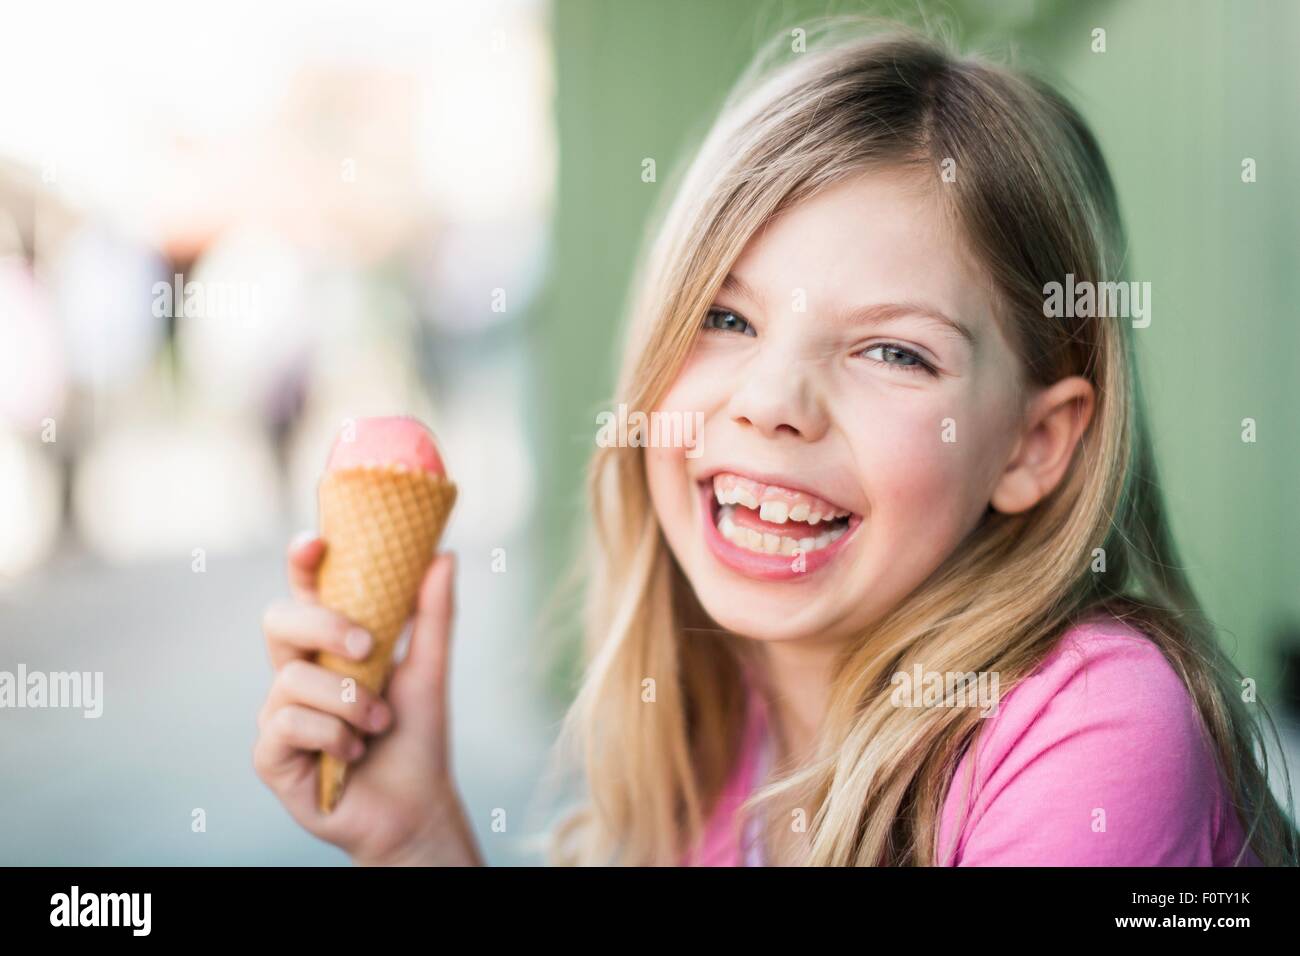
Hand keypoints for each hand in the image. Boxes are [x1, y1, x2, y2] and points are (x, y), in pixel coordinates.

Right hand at [253, 533, 483, 865]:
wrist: (416, 806)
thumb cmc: (415, 736)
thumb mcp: (429, 669)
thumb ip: (431, 614)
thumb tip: (443, 554)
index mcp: (328, 645)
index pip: (305, 591)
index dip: (301, 561)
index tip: (318, 541)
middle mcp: (296, 672)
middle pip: (278, 620)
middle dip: (323, 625)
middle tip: (368, 646)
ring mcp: (278, 713)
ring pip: (292, 678)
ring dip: (349, 700)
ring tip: (380, 722)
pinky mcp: (271, 755)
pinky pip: (288, 723)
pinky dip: (334, 735)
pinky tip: (354, 752)